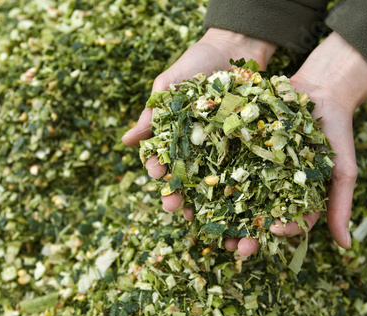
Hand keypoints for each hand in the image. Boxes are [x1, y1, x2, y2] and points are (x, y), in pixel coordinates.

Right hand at [122, 28, 275, 216]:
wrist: (234, 47)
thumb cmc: (195, 63)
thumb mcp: (169, 86)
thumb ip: (151, 114)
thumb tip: (125, 141)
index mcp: (172, 133)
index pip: (160, 158)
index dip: (156, 170)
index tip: (156, 177)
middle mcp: (193, 145)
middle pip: (183, 176)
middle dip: (177, 194)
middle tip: (176, 209)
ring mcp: (218, 146)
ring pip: (208, 179)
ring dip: (203, 200)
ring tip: (200, 216)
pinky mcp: (241, 143)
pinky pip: (237, 167)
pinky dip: (234, 185)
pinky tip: (233, 202)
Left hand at [225, 32, 366, 255]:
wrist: (320, 90)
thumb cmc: (336, 131)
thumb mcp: (343, 169)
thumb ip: (341, 205)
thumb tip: (346, 247)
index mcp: (296, 199)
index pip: (288, 223)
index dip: (281, 230)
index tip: (272, 230)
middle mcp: (272, 189)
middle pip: (255, 218)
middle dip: (244, 234)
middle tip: (232, 247)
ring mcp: (254, 170)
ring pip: (234, 197)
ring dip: (220, 214)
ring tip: (209, 227)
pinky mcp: (239, 150)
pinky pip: (223, 165)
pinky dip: (211, 176)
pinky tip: (197, 185)